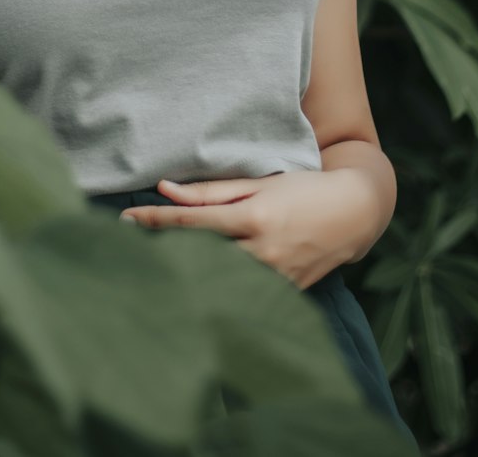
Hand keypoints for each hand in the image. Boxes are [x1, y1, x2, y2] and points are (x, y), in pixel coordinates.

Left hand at [119, 169, 373, 289]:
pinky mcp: (285, 295)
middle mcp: (262, 252)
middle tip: (123, 247)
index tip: (124, 218)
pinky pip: (242, 293)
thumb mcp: (259, 182)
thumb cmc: (304, 189)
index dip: (155, 221)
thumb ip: (212, 191)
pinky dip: (217, 287)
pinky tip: (194, 285)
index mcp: (254, 218)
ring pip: (218, 280)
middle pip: (199, 256)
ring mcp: (275, 278)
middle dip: (161, 252)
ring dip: (185, 273)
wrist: (354, 213)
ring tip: (150, 267)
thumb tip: (165, 189)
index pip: (191, 222)